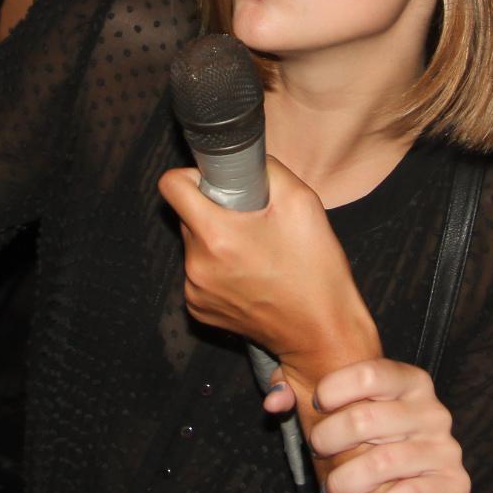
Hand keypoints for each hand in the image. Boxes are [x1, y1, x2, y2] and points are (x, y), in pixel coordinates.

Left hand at [158, 155, 380, 380]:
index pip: (171, 186)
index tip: (216, 184)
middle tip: (252, 222)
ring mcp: (195, 291)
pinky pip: (198, 274)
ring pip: (193, 246)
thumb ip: (267, 169)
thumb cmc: (316, 270)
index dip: (192, 176)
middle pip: (186, 216)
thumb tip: (245, 160)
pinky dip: (218, 269)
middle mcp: (197, 265)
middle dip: (214, 211)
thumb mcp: (302, 202)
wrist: (322, 332)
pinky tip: (250, 277)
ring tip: (256, 253)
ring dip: (216, 242)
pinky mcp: (200, 310)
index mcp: (216, 235)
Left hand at [269, 359, 468, 492]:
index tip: (315, 405)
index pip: (371, 372)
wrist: (423, 482)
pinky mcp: (454, 483)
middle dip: (330, 439)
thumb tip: (275, 402)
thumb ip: (303, 392)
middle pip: (368, 418)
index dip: (335, 388)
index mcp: (409, 381)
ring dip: (345, 482)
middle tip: (317, 454)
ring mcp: (445, 447)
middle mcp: (432, 410)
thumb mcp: (346, 408)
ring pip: (385, 462)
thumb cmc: (374, 437)